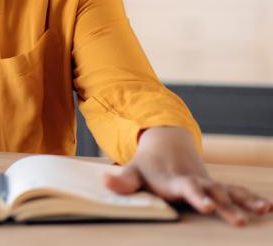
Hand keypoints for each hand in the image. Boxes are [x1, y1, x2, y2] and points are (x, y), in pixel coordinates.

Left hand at [104, 126, 271, 225]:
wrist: (165, 144)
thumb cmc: (147, 164)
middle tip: (236, 220)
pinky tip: (268, 207)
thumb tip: (106, 181)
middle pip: (211, 193)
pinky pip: (236, 191)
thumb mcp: (133, 171)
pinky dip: (251, 197)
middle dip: (223, 206)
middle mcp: (194, 181)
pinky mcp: (215, 186)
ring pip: (228, 191)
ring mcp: (207, 183)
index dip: (195, 195)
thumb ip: (123, 180)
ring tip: (262, 210)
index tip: (204, 204)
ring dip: (244, 201)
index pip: (185, 188)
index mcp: (174, 180)